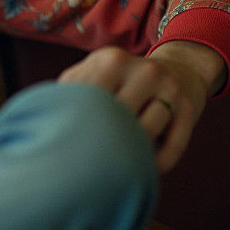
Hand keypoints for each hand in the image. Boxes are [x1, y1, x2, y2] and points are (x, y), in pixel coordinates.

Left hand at [58, 40, 224, 172]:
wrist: (178, 69)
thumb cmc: (121, 80)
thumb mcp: (95, 72)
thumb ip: (71, 89)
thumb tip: (39, 116)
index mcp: (111, 61)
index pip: (90, 95)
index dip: (79, 123)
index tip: (68, 145)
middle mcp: (143, 70)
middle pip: (118, 115)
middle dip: (103, 139)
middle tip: (89, 162)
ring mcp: (170, 88)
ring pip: (146, 130)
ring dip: (131, 152)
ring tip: (115, 166)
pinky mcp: (190, 108)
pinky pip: (174, 144)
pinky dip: (158, 162)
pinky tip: (145, 168)